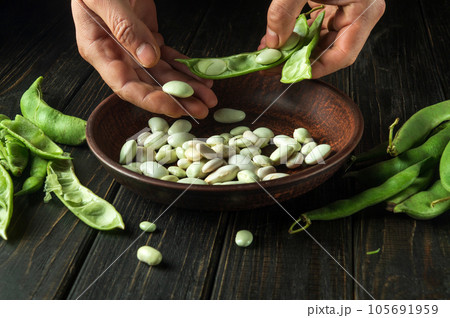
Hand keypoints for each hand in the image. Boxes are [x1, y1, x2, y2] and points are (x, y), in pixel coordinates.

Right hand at [71, 0, 216, 118]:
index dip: (150, 99)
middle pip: (149, 86)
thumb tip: (147, 59)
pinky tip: (201, 77)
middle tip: (201, 110)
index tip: (174, 105)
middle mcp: (117, 56)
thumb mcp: (105, 0)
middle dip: (177, 99)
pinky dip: (185, 68)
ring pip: (163, 75)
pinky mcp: (148, 39)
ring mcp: (133, 49)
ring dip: (186, 87)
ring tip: (208, 98)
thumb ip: (125, 28)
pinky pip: (168, 59)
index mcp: (99, 51)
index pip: (125, 86)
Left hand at [260, 0, 385, 77]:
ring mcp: (349, 7)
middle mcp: (360, 12)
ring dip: (296, 48)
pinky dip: (298, 33)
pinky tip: (281, 38)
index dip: (315, 69)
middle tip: (274, 66)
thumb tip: (273, 43)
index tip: (290, 75)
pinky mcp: (336, 1)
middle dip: (299, 59)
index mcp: (363, 10)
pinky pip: (317, 25)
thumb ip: (283, 14)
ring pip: (321, 39)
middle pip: (329, 50)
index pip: (342, 55)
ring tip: (272, 53)